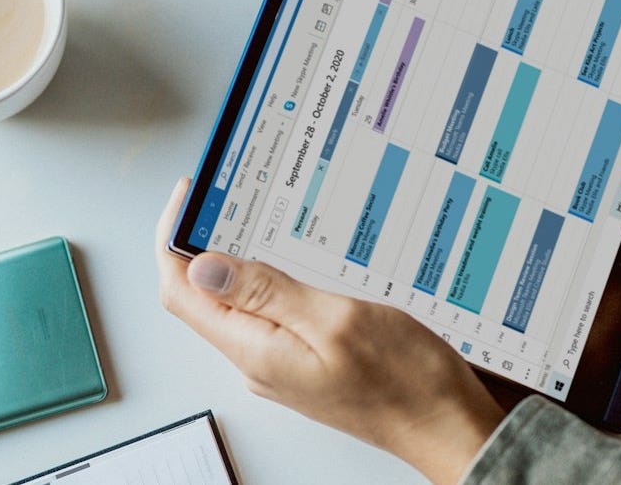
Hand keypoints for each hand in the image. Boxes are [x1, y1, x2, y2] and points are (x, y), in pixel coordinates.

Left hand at [156, 178, 505, 484]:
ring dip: (236, 258)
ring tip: (253, 215)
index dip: (172, 240)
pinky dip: (267, 278)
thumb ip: (265, 292)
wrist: (448, 428)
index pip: (182, 292)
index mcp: (256, 351)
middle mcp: (258, 360)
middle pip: (203, 296)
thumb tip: (203, 266)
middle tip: (222, 194)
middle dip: (201, 242)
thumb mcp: (334, 320)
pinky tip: (289, 256)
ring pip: (237, 302)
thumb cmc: (405, 381)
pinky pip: (268, 313)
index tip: (187, 196)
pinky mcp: (302, 360)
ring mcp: (279, 362)